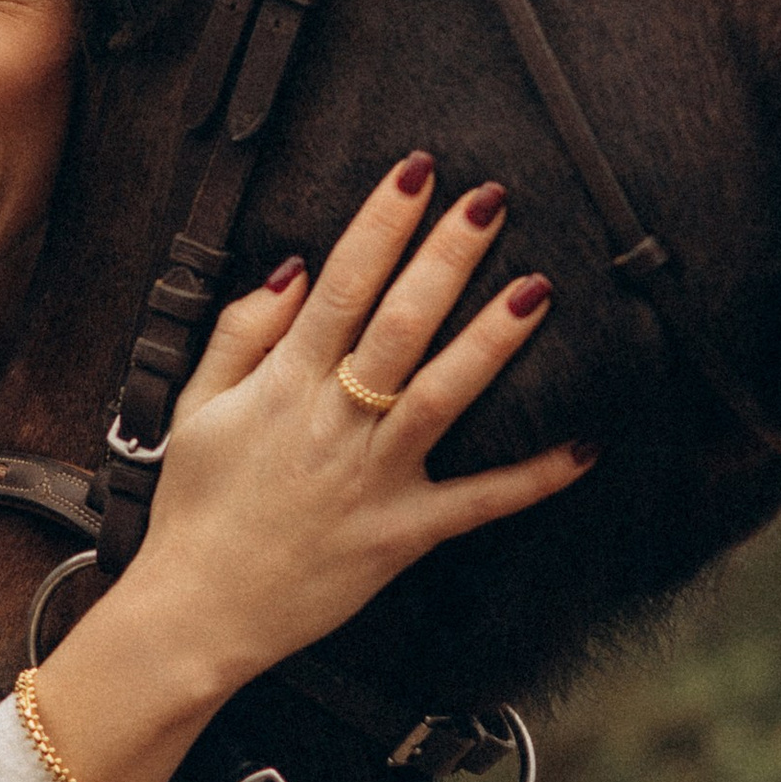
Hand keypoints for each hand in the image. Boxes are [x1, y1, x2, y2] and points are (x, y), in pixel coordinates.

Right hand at [130, 153, 594, 700]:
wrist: (197, 611)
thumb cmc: (197, 507)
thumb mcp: (197, 406)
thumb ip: (242, 331)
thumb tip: (293, 268)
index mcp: (284, 384)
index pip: (341, 284)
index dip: (381, 222)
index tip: (417, 170)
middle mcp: (333, 422)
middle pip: (400, 325)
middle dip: (447, 257)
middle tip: (493, 201)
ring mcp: (372, 477)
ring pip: (442, 395)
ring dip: (492, 340)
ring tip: (539, 288)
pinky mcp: (400, 532)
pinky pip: (475, 504)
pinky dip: (531, 479)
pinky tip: (583, 447)